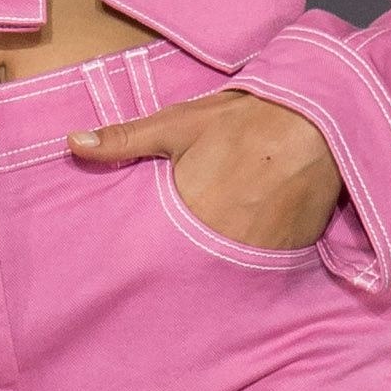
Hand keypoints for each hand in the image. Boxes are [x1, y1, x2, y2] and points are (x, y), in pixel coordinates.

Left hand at [67, 86, 343, 250]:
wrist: (320, 119)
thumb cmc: (244, 119)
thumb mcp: (179, 123)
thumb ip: (125, 139)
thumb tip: (71, 144)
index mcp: (188, 214)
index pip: (156, 256)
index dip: (150, 258)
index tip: (138, 264)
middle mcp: (222, 243)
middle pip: (194, 268)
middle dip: (184, 266)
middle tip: (177, 261)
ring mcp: (259, 254)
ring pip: (228, 272)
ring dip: (219, 266)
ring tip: (216, 252)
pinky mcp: (291, 254)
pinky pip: (264, 268)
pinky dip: (255, 259)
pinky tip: (252, 244)